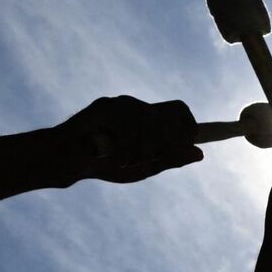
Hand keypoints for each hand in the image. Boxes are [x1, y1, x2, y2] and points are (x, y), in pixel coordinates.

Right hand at [54, 96, 201, 183]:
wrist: (70, 163)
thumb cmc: (106, 165)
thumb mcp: (144, 167)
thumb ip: (170, 159)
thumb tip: (201, 153)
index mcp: (149, 120)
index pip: (180, 111)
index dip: (188, 126)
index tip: (186, 142)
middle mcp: (138, 107)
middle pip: (173, 115)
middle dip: (168, 142)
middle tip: (148, 158)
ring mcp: (121, 105)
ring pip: (152, 126)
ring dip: (141, 152)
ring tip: (122, 160)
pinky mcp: (105, 106)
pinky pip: (130, 127)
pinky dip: (124, 148)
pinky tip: (109, 153)